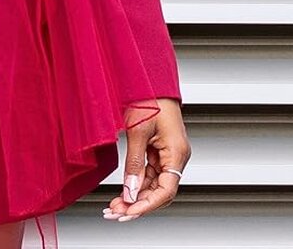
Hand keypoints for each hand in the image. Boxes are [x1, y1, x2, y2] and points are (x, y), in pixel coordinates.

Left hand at [102, 98, 189, 222]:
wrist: (149, 78)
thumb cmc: (149, 98)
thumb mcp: (137, 131)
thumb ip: (134, 163)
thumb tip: (130, 191)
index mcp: (177, 153)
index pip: (166, 191)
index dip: (147, 205)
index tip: (128, 211)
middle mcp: (176, 157)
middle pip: (160, 192)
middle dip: (138, 205)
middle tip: (116, 213)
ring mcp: (168, 154)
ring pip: (154, 185)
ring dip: (135, 197)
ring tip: (115, 206)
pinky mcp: (159, 150)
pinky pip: (149, 174)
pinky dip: (136, 184)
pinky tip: (123, 192)